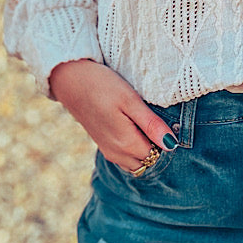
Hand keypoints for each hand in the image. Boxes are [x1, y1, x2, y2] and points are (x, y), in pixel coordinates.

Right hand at [49, 59, 178, 172]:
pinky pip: (125, 156)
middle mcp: (117, 154)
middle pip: (147, 161)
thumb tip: (172, 145)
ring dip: (144, 148)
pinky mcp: (103, 144)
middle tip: (154, 121)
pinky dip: (133, 147)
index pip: (157, 155)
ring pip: (135, 161)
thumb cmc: (102, 86)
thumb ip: (151, 125)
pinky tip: (131, 125)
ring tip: (143, 122)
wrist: (70, 80)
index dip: (164, 140)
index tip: (163, 121)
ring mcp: (108, 151)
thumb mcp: (131, 101)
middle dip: (155, 148)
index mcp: (126, 145)